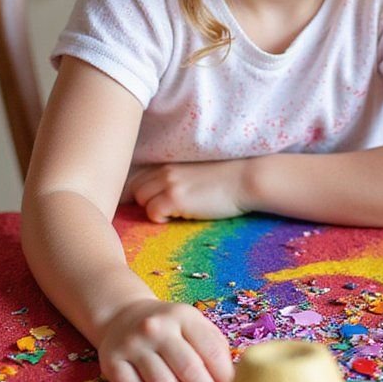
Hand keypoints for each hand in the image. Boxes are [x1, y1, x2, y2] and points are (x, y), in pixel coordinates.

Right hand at [97, 299, 233, 381]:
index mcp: (184, 316)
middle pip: (190, 371)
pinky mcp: (111, 362)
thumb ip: (215, 349)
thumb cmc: (170, 330)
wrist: (123, 317)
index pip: (213, 352)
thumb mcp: (194, 326)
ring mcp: (132, 344)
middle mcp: (157, 328)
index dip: (227, 379)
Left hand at [129, 160, 247, 221]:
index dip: (141, 192)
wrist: (247, 178)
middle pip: (135, 188)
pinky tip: (179, 216)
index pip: (137, 176)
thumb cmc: (228, 178)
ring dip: (153, 209)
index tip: (149, 202)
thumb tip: (164, 194)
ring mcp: (169, 183)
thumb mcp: (196, 171)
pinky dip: (161, 218)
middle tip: (164, 210)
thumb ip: (177, 176)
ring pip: (141, 200)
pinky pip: (152, 212)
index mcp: (169, 162)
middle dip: (145, 202)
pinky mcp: (176, 198)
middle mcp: (165, 170)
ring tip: (173, 213)